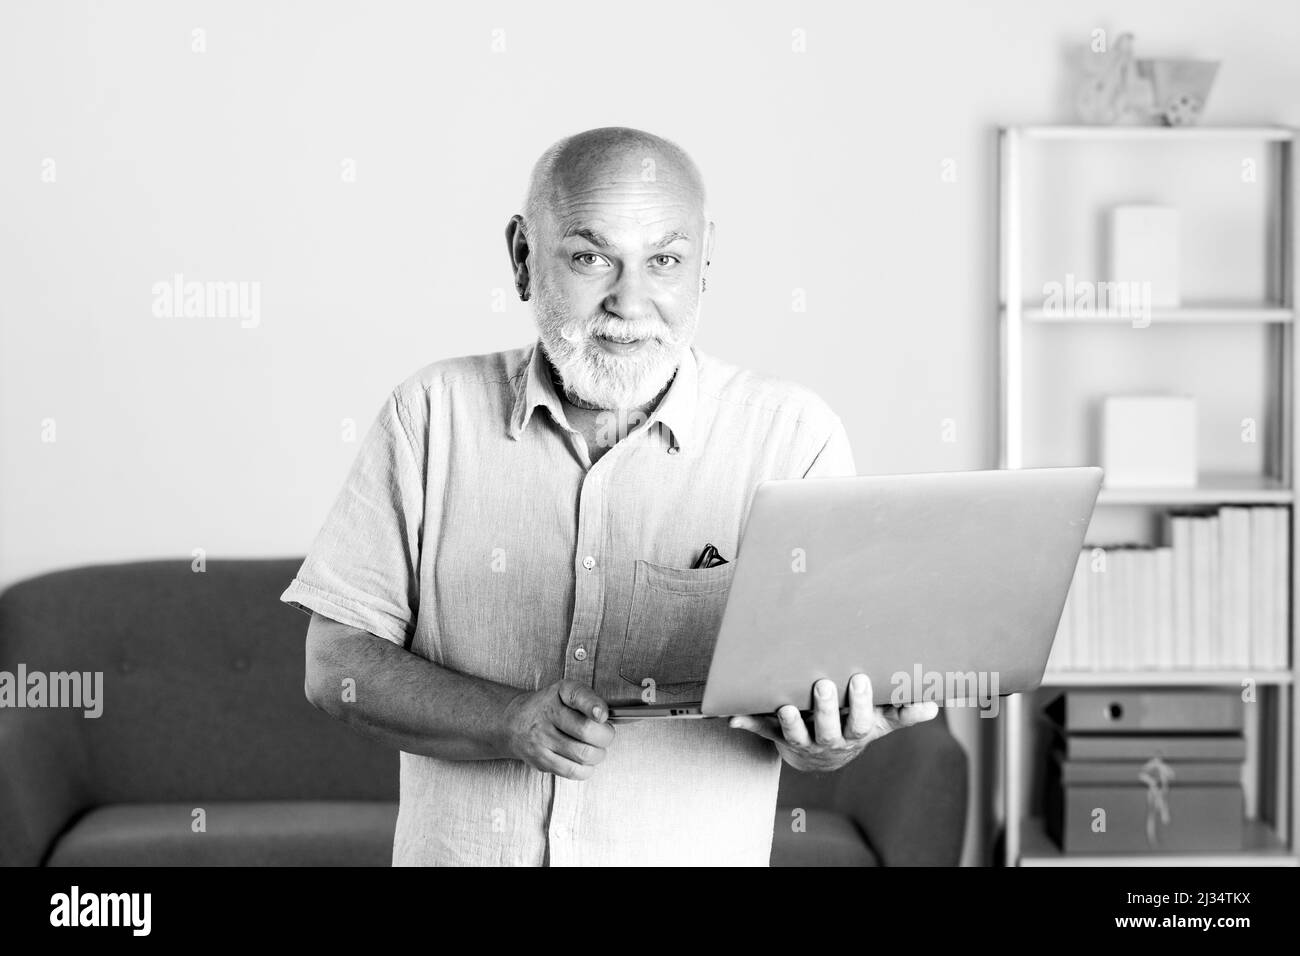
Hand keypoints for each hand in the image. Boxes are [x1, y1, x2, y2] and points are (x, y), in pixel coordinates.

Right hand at [502, 679, 614, 779]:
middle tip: (605, 734)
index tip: (603, 715)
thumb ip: (589, 699)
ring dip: (598, 754)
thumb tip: (605, 716)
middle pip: (586, 730)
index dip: (594, 706)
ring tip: (595, 748)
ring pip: (583, 754)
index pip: (577, 696)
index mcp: (558, 693)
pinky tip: (584, 761)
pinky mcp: (540, 760)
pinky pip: (573, 771)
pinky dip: (586, 769)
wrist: (514, 723)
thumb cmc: (548, 707)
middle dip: (605, 736)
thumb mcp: (566, 692)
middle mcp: (547, 714)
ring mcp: (542, 739)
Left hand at [728, 674, 938, 772]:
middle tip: (823, 683)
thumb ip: (904, 711)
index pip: (861, 722)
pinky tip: (732, 716)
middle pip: (828, 729)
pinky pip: (762, 731)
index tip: (860, 678)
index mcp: (855, 732)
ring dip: (789, 722)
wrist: (823, 754)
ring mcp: (802, 739)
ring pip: (795, 734)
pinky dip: (748, 723)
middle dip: (826, 708)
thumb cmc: (856, 725)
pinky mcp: (778, 736)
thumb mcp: (882, 721)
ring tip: (786, 704)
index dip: (861, 704)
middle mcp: (829, 739)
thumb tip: (934, 705)